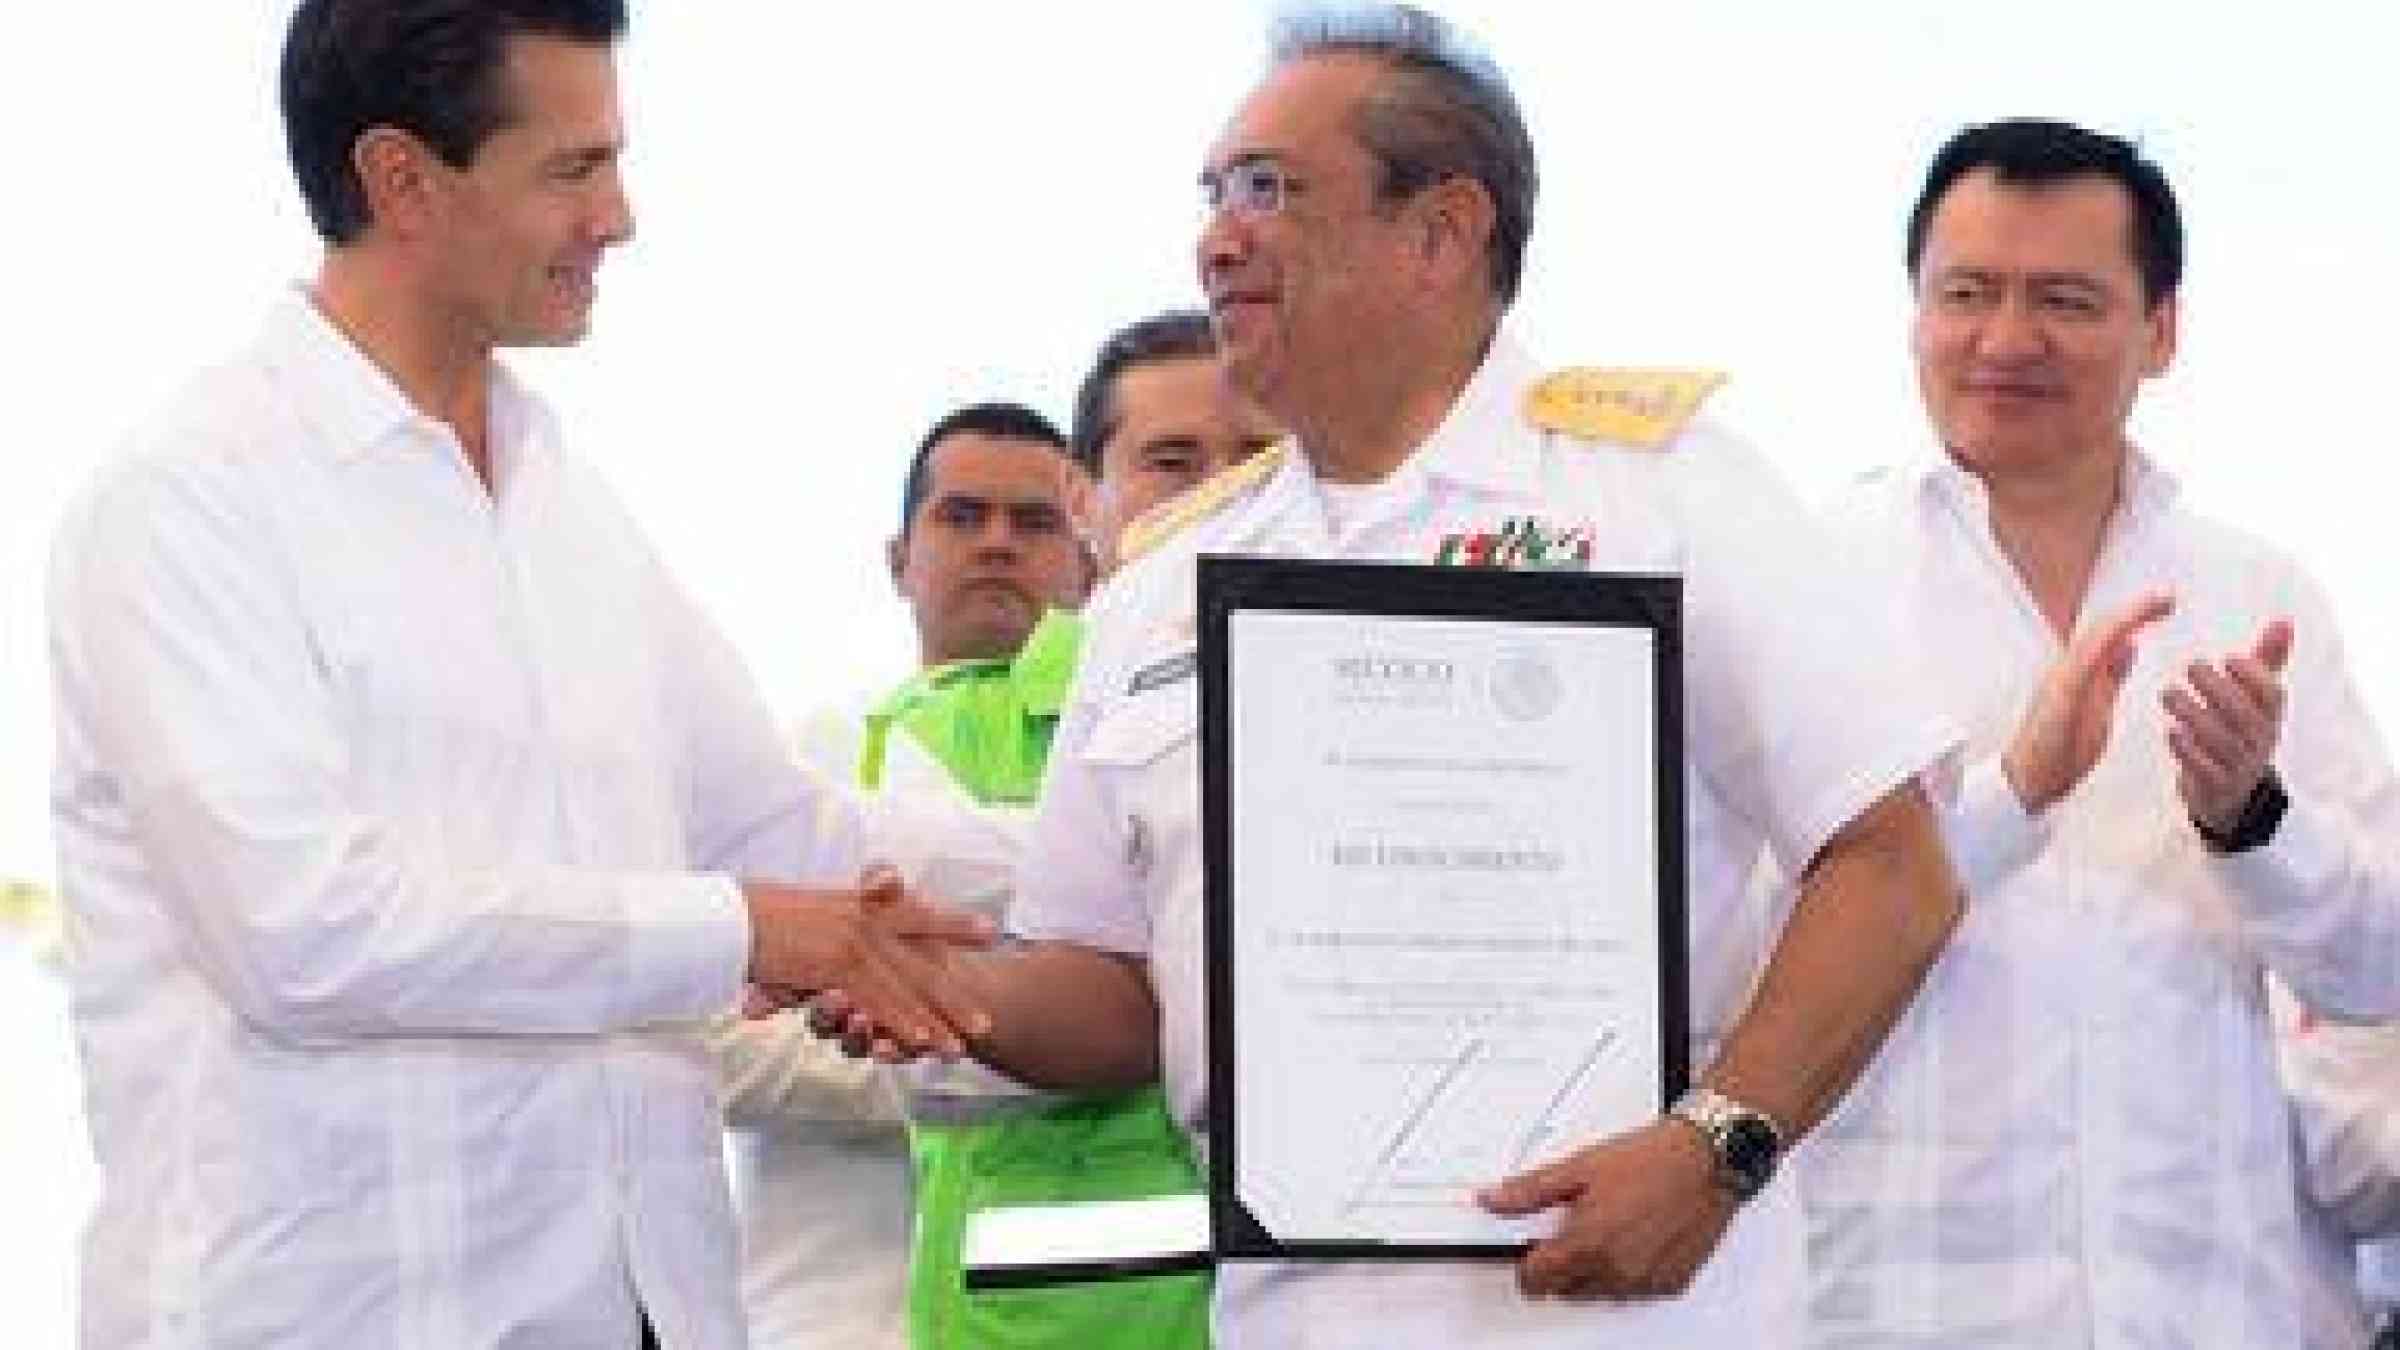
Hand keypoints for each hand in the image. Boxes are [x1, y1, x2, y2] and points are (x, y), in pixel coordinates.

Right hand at [742, 867, 995, 1058]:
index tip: (989, 932)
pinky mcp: (833, 963)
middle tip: (984, 1018)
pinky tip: (920, 1041)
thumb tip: (875, 896)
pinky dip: (899, 1020)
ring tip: (960, 1046)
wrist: (723, 917)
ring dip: (933, 1019)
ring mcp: (851, 939)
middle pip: (919, 957)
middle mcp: (861, 918)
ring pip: (903, 985)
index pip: (912, 913)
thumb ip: (839, 915)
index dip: (950, 923)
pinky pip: (875, 997)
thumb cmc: (753, 918)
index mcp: (856, 903)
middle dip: (954, 989)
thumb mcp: (803, 914)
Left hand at [1477, 1117, 1736, 1299]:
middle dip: (1559, 1264)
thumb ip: (1529, 1191)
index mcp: (1586, 1244)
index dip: (1526, 1262)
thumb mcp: (1578, 1167)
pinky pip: (1633, 1290)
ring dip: (1592, 1270)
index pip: (1534, 1281)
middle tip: (1572, 1227)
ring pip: (1598, 1293)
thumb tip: (1493, 1199)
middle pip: (1564, 1290)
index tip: (1531, 1247)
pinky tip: (1633, 1237)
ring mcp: (1644, 1281)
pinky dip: (1627, 1271)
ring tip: (1606, 1226)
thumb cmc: (1650, 1160)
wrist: (1706, 1160)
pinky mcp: (1670, 1283)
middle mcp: (1615, 1271)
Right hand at [2002, 590, 2174, 812]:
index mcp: (2078, 672)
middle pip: (2104, 627)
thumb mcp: (2098, 708)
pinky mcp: (2062, 689)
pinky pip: (2086, 655)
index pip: (2109, 635)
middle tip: (2168, 595)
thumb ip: (2111, 677)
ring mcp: (2062, 675)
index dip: (2135, 616)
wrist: (2028, 780)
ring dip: (2128, 615)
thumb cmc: (2058, 753)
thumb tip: (2129, 648)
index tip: (2163, 604)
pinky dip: (2109, 637)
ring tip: (2158, 602)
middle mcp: (2067, 667)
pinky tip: (2129, 627)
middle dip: (2137, 608)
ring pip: (2096, 633)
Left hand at [2163, 618, 2292, 833]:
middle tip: (2190, 665)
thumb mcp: (2256, 695)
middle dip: (2218, 689)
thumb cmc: (2240, 729)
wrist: (2234, 793)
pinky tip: (2171, 731)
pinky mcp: (2216, 787)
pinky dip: (2187, 751)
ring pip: (2220, 741)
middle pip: (2244, 715)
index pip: (2272, 694)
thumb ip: (2267, 657)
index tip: (2228, 656)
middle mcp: (2259, 740)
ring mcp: (2239, 766)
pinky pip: (2204, 770)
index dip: (2254, 676)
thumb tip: (2285, 618)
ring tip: (2167, 692)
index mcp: (2270, 715)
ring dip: (2193, 714)